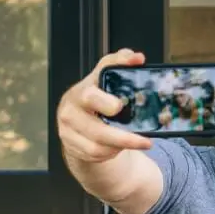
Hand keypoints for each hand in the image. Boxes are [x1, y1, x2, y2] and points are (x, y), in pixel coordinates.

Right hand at [56, 49, 152, 164]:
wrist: (76, 121)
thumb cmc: (94, 98)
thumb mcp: (104, 79)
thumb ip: (118, 64)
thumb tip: (137, 58)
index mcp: (81, 92)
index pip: (91, 95)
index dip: (105, 101)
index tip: (119, 106)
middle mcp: (71, 111)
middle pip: (98, 130)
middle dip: (124, 138)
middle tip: (146, 141)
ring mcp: (68, 131)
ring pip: (98, 147)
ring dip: (120, 147)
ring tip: (135, 142)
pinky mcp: (71, 146)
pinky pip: (95, 155)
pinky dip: (110, 153)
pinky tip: (117, 147)